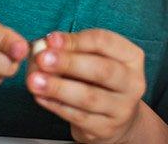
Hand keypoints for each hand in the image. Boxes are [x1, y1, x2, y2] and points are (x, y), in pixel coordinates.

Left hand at [26, 30, 146, 143]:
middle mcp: (132, 83)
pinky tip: (40, 97)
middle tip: (42, 59)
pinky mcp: (106, 129)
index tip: (50, 39)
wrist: (114, 116)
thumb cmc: (97, 79)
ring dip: (58, 88)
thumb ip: (70, 49)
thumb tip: (43, 45)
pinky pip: (78, 117)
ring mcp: (122, 108)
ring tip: (35, 81)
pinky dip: (56, 106)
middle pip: (102, 70)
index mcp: (131, 57)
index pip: (105, 42)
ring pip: (89, 97)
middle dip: (69, 63)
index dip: (75, 40)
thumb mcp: (90, 57)